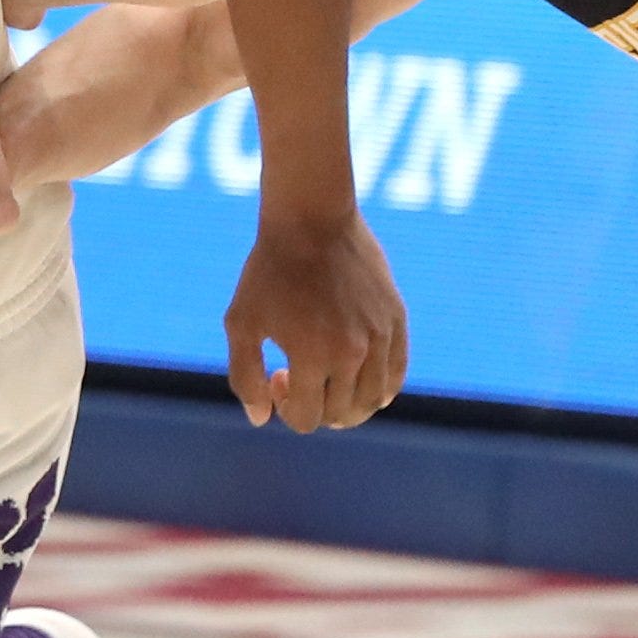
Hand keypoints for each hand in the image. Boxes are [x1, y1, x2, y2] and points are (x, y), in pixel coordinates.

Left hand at [224, 209, 403, 433]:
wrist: (312, 219)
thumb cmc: (269, 271)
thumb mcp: (240, 323)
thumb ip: (245, 377)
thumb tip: (261, 419)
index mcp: (313, 356)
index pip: (307, 419)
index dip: (287, 409)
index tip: (279, 377)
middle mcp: (353, 353)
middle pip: (340, 415)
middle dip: (314, 407)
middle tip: (298, 376)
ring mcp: (381, 337)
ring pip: (373, 402)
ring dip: (347, 406)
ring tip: (329, 383)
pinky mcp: (396, 320)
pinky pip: (396, 375)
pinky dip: (379, 390)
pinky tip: (358, 378)